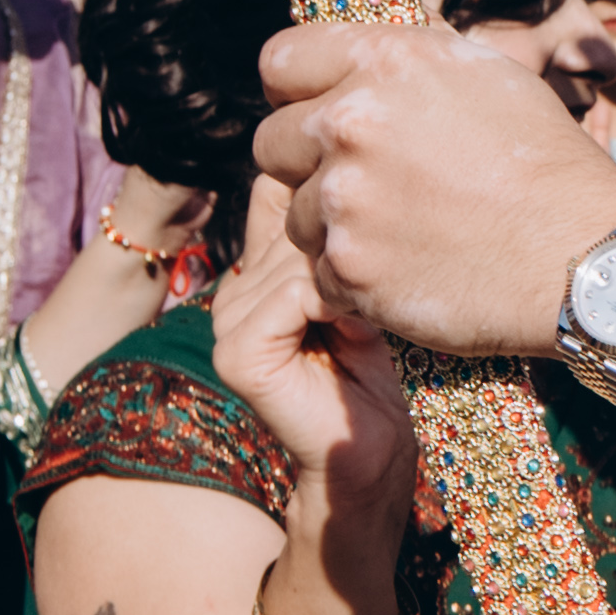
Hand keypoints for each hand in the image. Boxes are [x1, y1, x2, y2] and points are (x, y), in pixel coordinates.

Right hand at [210, 178, 418, 517]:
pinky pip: (294, 294)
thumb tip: (351, 164)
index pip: (280, 192)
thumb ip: (338, 240)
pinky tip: (360, 326)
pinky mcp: (237, 353)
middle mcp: (230, 291)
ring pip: (298, 258)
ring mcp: (226, 323)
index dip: (332, 198)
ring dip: (352, 281)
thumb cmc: (379, 370)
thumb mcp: (360, 287)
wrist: (372, 450)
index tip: (386, 215)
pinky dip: (338, 303)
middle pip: (294, 225)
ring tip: (374, 314)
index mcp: (253, 270)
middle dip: (352, 248)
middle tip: (389, 285)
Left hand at [257, 21, 615, 359]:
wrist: (587, 258)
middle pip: (271, 141)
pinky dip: (357, 279)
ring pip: (294, 213)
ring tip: (403, 233)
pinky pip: (320, 272)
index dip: (295, 90)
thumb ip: (410, 62)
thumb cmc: (551, 166)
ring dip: (335, 226)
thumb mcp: (489, 77)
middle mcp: (352, 123)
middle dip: (308, 163)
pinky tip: (411, 270)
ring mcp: (344, 200)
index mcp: (385, 62)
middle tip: (365, 184)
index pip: (279, 61)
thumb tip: (363, 51)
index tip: (315, 112)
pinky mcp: (349, 269)